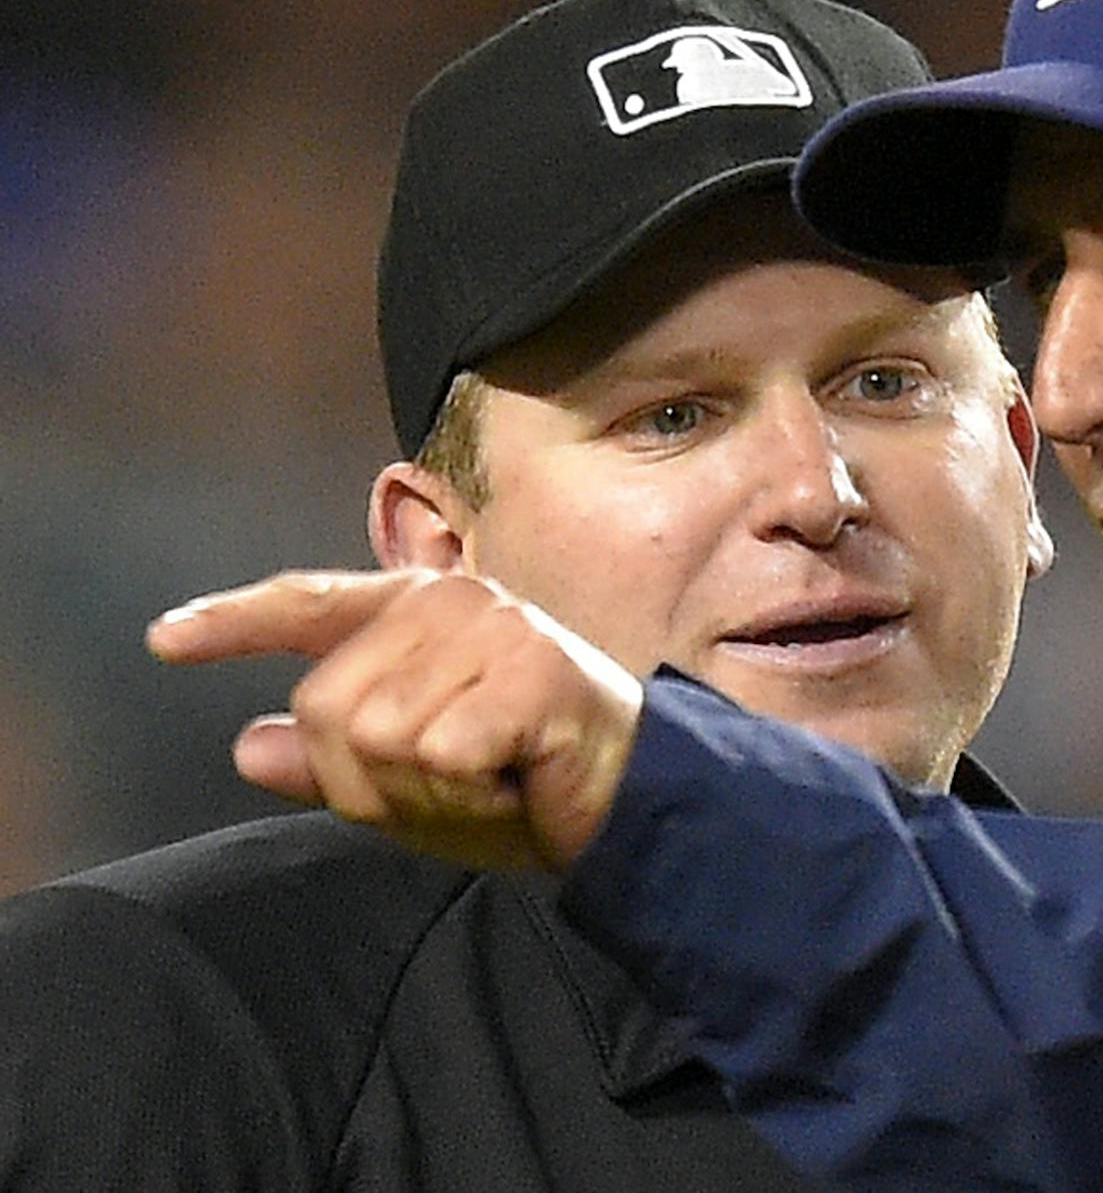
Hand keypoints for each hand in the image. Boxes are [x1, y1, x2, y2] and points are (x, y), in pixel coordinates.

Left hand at [147, 569, 643, 869]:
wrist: (638, 799)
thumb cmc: (527, 783)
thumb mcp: (413, 784)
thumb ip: (332, 763)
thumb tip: (245, 747)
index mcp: (419, 611)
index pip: (310, 604)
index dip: (233, 622)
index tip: (164, 640)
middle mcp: (451, 602)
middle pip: (327, 709)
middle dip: (369, 781)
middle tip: (452, 788)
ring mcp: (494, 628)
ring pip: (378, 738)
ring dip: (427, 795)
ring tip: (491, 782)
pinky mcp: (529, 668)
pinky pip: (437, 756)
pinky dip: (469, 797)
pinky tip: (515, 785)